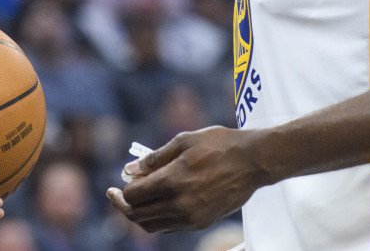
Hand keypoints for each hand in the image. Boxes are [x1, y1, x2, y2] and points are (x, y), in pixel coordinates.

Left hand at [107, 126, 265, 231]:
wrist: (253, 161)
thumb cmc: (219, 145)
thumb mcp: (184, 141)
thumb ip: (154, 158)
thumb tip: (129, 170)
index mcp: (173, 180)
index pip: (133, 195)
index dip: (122, 190)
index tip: (118, 182)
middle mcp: (180, 204)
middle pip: (138, 215)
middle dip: (123, 205)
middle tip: (115, 194)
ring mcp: (191, 217)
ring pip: (152, 226)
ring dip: (139, 214)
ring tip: (136, 200)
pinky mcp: (201, 222)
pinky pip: (170, 227)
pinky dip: (158, 219)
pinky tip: (157, 203)